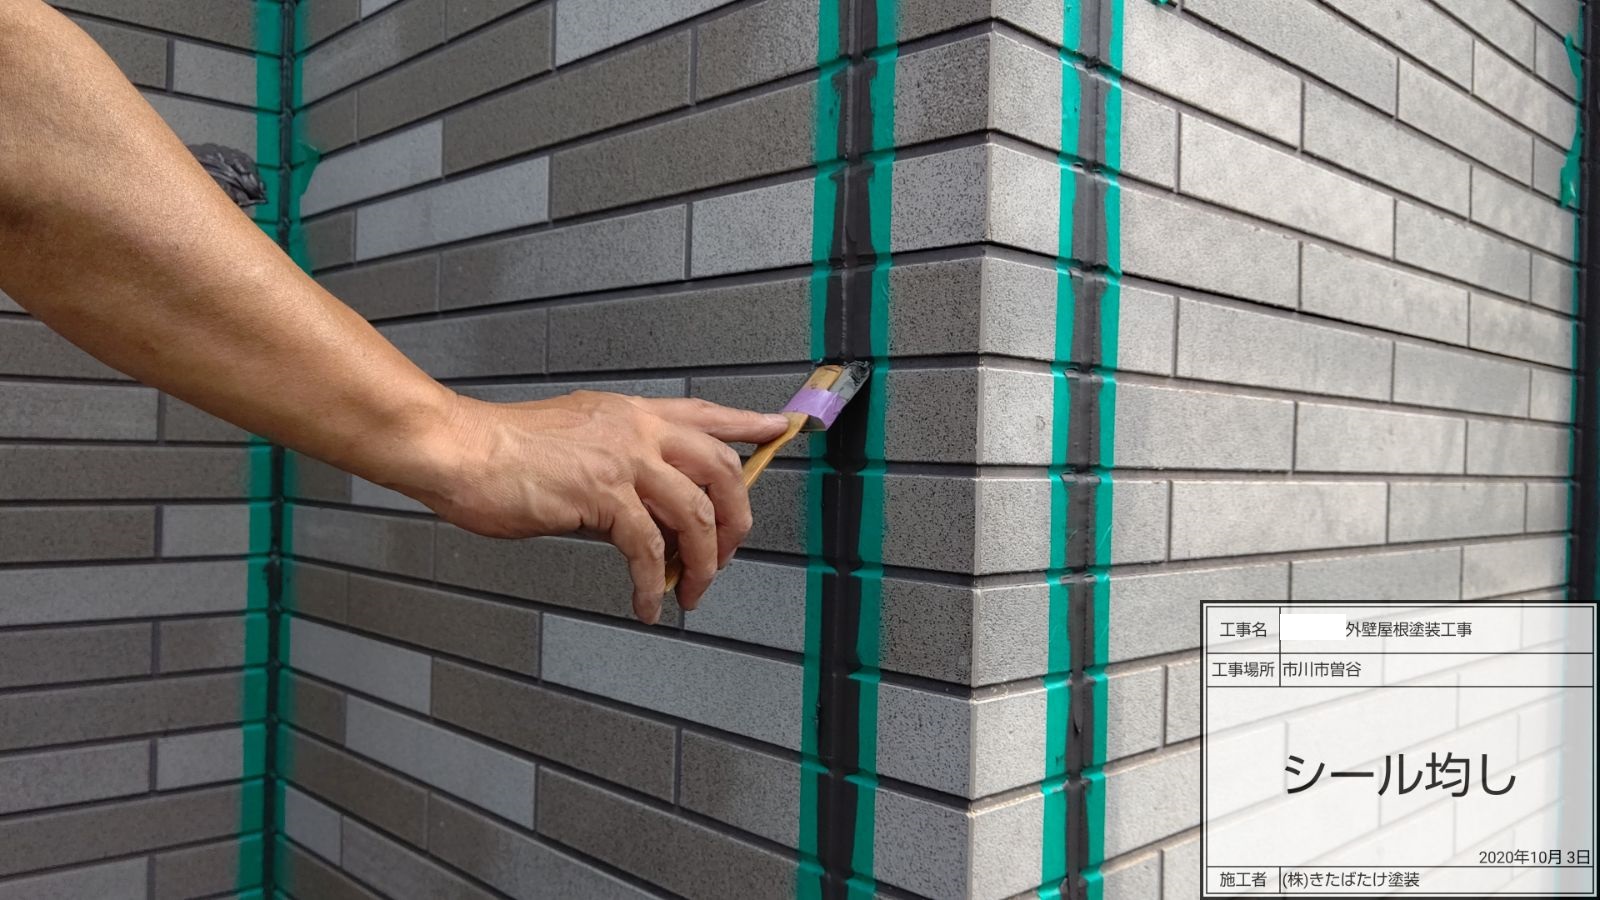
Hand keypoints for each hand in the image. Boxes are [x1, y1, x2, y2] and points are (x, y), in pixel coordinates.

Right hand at [408, 391, 788, 623]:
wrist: (461, 449)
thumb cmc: (504, 450)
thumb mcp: (576, 441)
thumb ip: (618, 466)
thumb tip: (643, 511)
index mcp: (631, 414)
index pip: (707, 414)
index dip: (749, 423)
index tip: (781, 427)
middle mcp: (637, 431)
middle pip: (721, 470)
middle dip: (736, 519)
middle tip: (728, 554)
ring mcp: (622, 461)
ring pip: (696, 514)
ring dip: (702, 564)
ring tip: (690, 593)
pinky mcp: (601, 496)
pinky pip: (648, 550)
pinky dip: (652, 586)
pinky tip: (645, 605)